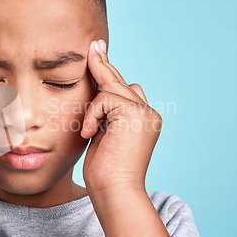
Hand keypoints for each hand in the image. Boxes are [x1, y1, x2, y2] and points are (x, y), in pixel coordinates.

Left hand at [80, 40, 161, 194]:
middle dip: (103, 64)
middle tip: (94, 44)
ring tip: (88, 131)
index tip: (98, 53)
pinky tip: (89, 134)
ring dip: (94, 106)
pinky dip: (92, 114)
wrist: (114, 191)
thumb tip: (96, 92)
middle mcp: (147, 113)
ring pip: (112, 87)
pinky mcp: (136, 113)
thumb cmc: (104, 171)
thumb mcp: (103, 136)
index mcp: (141, 119)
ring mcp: (144, 112)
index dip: (108, 73)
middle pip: (120, 81)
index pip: (124, 90)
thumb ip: (104, 114)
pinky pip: (105, 98)